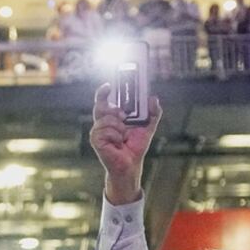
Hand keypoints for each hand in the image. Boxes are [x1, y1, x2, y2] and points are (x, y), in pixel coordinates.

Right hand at [89, 82, 161, 203]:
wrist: (131, 164)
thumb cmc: (135, 146)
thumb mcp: (148, 126)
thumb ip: (153, 112)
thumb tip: (153, 98)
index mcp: (112, 116)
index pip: (104, 100)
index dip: (103, 92)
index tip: (109, 85)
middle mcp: (102, 122)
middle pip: (100, 106)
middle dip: (114, 110)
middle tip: (124, 116)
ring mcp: (97, 131)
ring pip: (107, 119)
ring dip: (119, 128)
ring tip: (123, 137)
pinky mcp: (96, 140)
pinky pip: (106, 131)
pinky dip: (116, 136)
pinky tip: (118, 143)